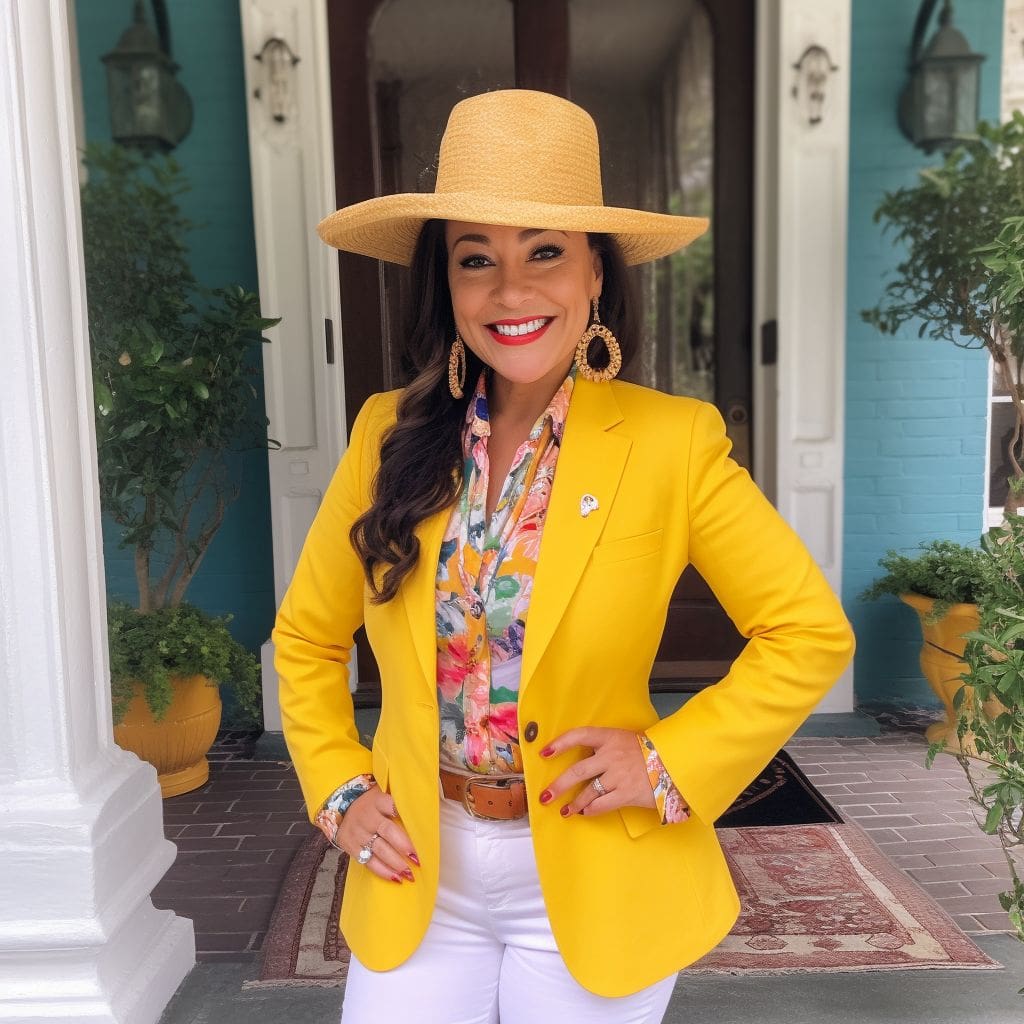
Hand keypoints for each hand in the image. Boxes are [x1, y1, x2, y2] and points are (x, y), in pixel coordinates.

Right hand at [336, 784, 419, 882]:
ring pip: (379, 849)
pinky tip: (395, 878)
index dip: (404, 814)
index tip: (419, 825)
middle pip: (387, 831)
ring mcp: (358, 832)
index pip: (392, 805)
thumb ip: (400, 799)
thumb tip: (427, 804)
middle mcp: (368, 816)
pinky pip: (368, 861)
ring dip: (395, 863)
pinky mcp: (351, 846)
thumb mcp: (382, 793)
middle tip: (417, 859)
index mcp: (378, 800)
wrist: (341, 807)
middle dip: (403, 845)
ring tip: (410, 874)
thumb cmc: (371, 803)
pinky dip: (382, 871)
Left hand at [538, 727, 654, 817]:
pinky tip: (586, 812)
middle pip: (578, 770)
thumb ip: (605, 747)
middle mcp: (611, 756)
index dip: (560, 743)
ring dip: (574, 803)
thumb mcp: (625, 739)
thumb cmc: (649, 750)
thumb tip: (584, 759)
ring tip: (564, 810)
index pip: (580, 735)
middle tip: (545, 795)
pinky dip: (592, 810)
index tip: (545, 753)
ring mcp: (618, 776)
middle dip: (559, 784)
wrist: (675, 762)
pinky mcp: (627, 793)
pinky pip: (603, 804)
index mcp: (610, 737)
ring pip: (589, 791)